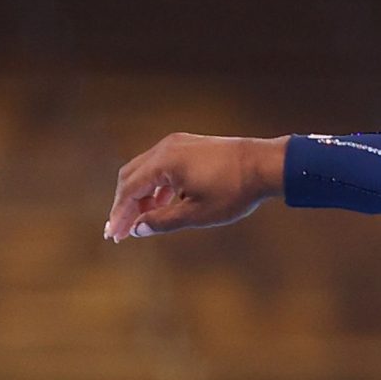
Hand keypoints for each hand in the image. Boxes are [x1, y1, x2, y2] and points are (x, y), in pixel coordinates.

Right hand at [103, 134, 286, 241]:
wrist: (266, 164)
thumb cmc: (236, 190)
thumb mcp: (198, 214)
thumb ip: (164, 221)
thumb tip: (138, 229)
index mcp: (164, 162)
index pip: (129, 190)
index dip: (119, 215)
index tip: (114, 236)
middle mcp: (166, 147)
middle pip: (131, 176)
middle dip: (124, 205)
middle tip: (121, 230)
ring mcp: (178, 143)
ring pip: (146, 170)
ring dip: (141, 196)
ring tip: (142, 221)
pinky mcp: (190, 146)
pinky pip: (162, 166)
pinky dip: (156, 186)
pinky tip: (161, 204)